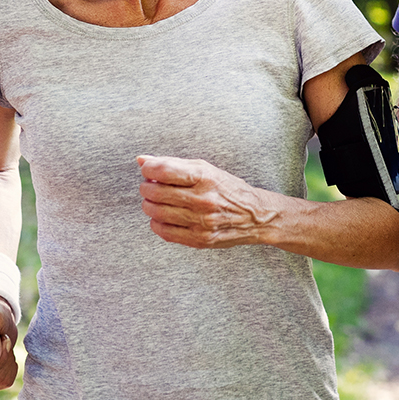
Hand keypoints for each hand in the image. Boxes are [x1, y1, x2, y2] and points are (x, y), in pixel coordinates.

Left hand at [138, 155, 279, 247]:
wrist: (256, 216)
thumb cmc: (229, 190)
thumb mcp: (207, 170)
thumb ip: (174, 164)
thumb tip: (142, 160)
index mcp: (206, 178)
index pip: (164, 171)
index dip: (149, 169)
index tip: (148, 170)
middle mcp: (203, 199)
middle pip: (156, 192)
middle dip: (147, 187)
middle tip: (150, 186)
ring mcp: (201, 222)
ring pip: (156, 213)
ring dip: (149, 205)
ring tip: (155, 201)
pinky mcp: (199, 239)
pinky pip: (164, 232)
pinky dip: (157, 223)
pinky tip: (163, 217)